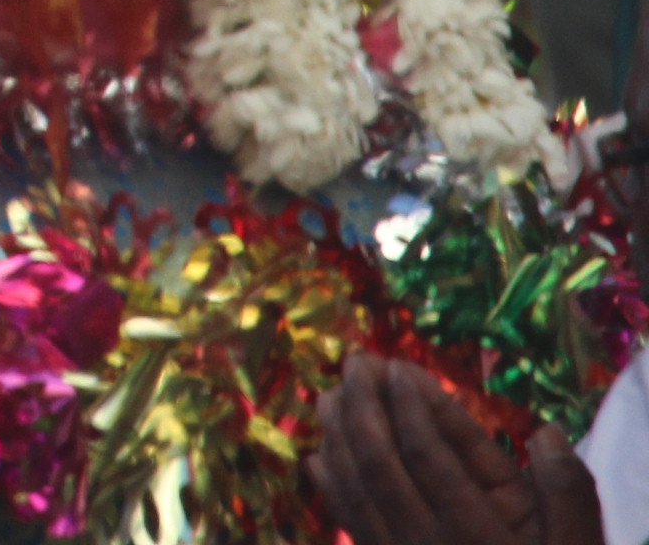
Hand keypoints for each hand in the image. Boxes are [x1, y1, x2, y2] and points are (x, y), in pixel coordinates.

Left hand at [314, 353, 554, 544]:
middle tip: (356, 361)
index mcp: (475, 532)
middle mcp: (426, 543)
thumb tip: (542, 433)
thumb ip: (568, 495)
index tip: (400, 366)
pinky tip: (318, 455)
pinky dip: (329, 485)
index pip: (430, 455)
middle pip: (381, 463)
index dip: (412, 406)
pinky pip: (348, 523)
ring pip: (355, 488)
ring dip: (338, 437)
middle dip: (364, 407)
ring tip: (330, 394)